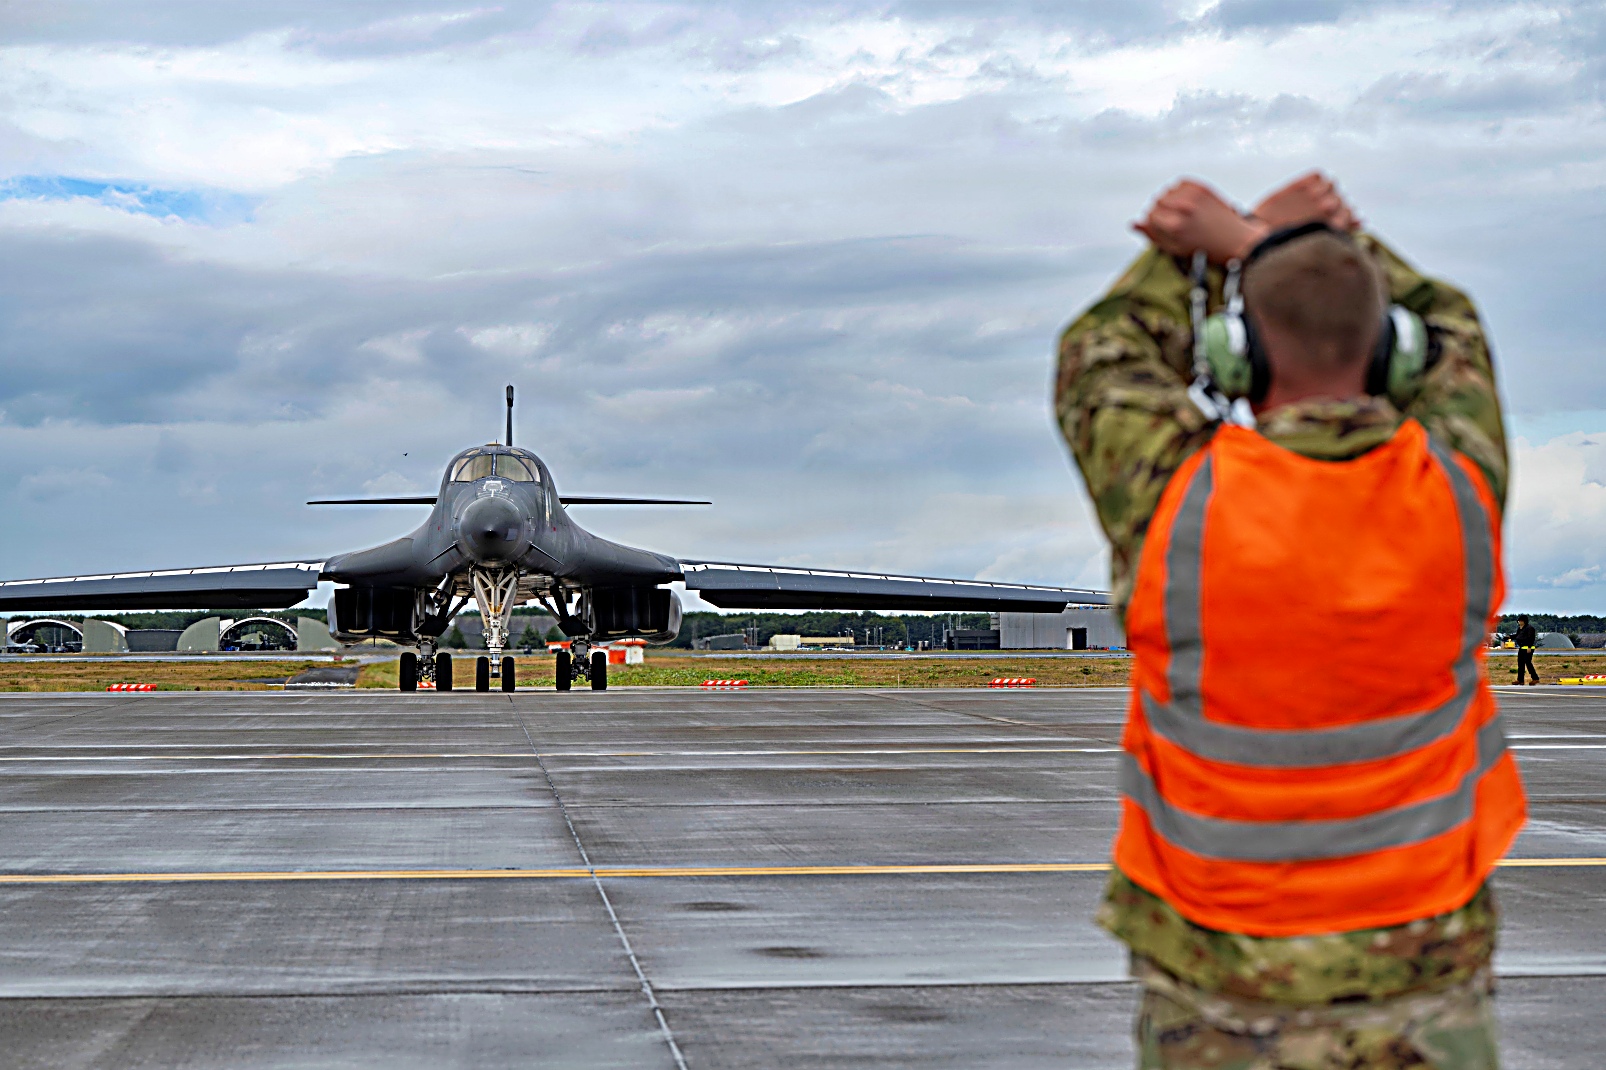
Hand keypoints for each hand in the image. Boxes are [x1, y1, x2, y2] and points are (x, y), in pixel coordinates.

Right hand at [1133, 179, 1269, 264]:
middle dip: (1161, 211)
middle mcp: (1182, 208)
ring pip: (1167, 191)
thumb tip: (1133, 223)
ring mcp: (1193, 196)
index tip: (1165, 229)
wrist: (1236, 240)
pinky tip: (1188, 202)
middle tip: (1174, 221)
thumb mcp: (1175, 249)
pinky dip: (1180, 191)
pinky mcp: (1203, 188)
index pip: (1149, 216)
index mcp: (1174, 226)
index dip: (1154, 223)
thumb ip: (1152, 235)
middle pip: (1157, 201)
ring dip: (1170, 200)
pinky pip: (1180, 183)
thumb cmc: (1203, 249)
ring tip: (1182, 212)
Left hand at [1250, 171, 1360, 231]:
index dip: (1338, 215)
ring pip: (1331, 185)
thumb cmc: (1285, 240)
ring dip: (1321, 191)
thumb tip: (1361, 220)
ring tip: (1305, 201)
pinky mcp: (1303, 184)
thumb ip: (1340, 228)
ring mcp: (1316, 195)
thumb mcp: (1316, 237)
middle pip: (1341, 199)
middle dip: (1329, 205)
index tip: (1323, 219)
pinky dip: (1313, 180)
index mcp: (1334, 226)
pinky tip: (1302, 191)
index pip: (1350, 212)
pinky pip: (1318, 175)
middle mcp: (1329, 209)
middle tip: (1310, 213)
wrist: (1255, 233)